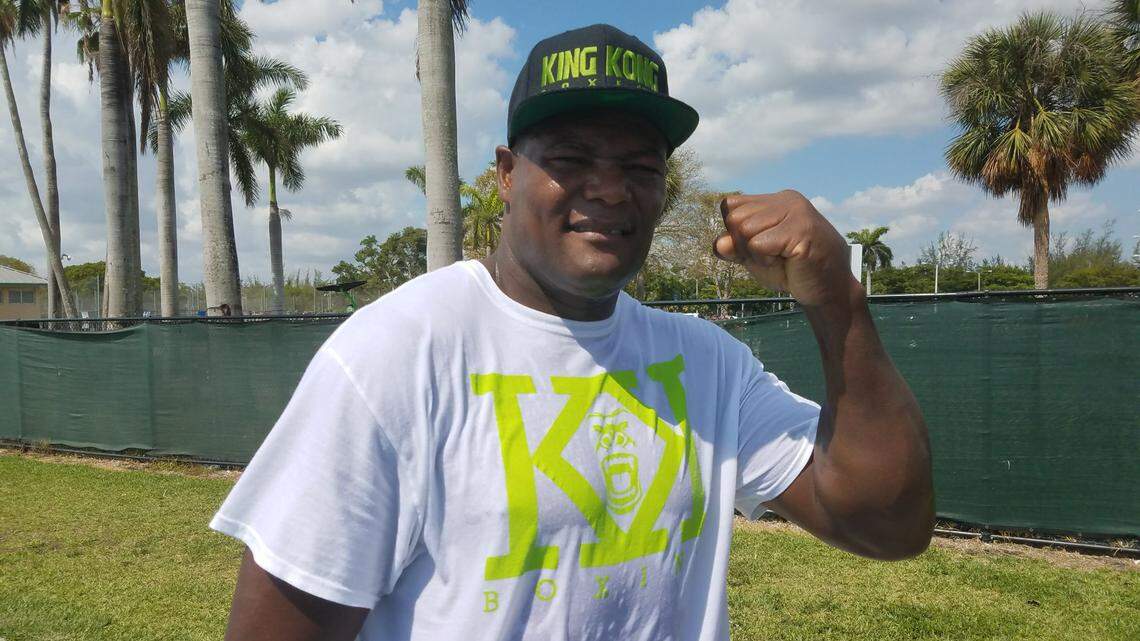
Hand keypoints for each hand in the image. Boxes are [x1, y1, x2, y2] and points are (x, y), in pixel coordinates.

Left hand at [713, 190, 861, 307]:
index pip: (730, 206)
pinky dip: (765, 260)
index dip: (735, 233)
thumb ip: (735, 247)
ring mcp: (796, 211)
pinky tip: (788, 261)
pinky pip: (758, 244)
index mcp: (775, 201)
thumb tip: (719, 244)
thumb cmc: (792, 271)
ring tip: (781, 258)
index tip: (760, 248)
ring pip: (743, 229)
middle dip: (743, 245)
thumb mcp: (755, 257)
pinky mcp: (801, 229)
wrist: (828, 290)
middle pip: (733, 217)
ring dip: (756, 254)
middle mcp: (786, 199)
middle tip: (771, 256)